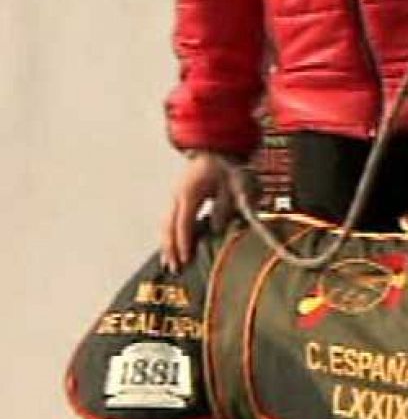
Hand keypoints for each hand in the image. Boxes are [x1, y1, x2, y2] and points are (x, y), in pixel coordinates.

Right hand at [162, 152, 244, 270]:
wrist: (217, 150)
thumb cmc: (227, 169)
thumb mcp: (232, 188)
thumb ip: (225, 209)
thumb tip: (216, 229)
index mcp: (190, 194)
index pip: (183, 224)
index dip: (184, 243)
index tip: (185, 260)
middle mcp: (177, 195)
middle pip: (168, 226)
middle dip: (170, 248)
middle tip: (173, 268)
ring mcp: (175, 195)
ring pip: (165, 223)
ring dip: (166, 243)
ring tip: (168, 262)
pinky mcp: (177, 197)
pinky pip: (169, 219)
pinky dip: (168, 234)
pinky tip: (171, 246)